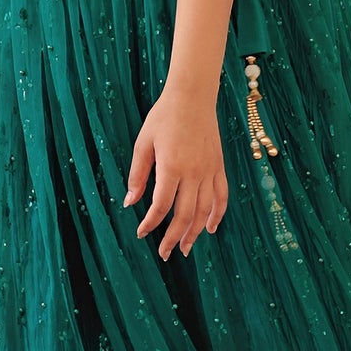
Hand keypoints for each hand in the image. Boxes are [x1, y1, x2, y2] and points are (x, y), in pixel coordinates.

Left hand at [122, 82, 227, 258]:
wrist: (193, 96)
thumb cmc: (163, 117)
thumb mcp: (143, 143)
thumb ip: (138, 175)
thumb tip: (129, 202)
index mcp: (172, 166)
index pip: (161, 205)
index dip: (151, 223)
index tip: (142, 234)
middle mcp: (194, 172)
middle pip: (185, 215)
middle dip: (173, 238)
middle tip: (164, 254)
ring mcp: (209, 170)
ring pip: (205, 210)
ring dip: (195, 232)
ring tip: (185, 248)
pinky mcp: (219, 166)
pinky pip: (221, 196)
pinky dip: (218, 214)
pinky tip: (211, 228)